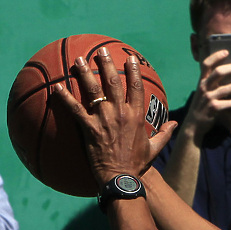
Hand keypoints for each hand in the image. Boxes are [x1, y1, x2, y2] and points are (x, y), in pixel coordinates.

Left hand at [52, 48, 176, 185]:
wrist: (121, 178)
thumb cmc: (137, 164)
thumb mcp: (154, 148)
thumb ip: (164, 133)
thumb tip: (173, 123)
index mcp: (136, 116)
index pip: (135, 87)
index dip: (133, 71)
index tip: (130, 58)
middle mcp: (120, 113)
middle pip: (113, 82)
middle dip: (107, 64)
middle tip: (101, 51)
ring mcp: (104, 119)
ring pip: (93, 90)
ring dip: (85, 73)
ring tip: (79, 59)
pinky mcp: (89, 129)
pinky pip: (75, 110)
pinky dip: (65, 98)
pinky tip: (57, 88)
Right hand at [182, 49, 230, 143]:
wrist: (194, 125)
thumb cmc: (202, 106)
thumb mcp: (204, 92)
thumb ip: (211, 82)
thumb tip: (225, 70)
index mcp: (202, 81)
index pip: (207, 64)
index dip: (216, 56)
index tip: (227, 51)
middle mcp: (203, 87)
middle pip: (218, 72)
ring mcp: (208, 98)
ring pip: (226, 88)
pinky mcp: (213, 109)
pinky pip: (228, 103)